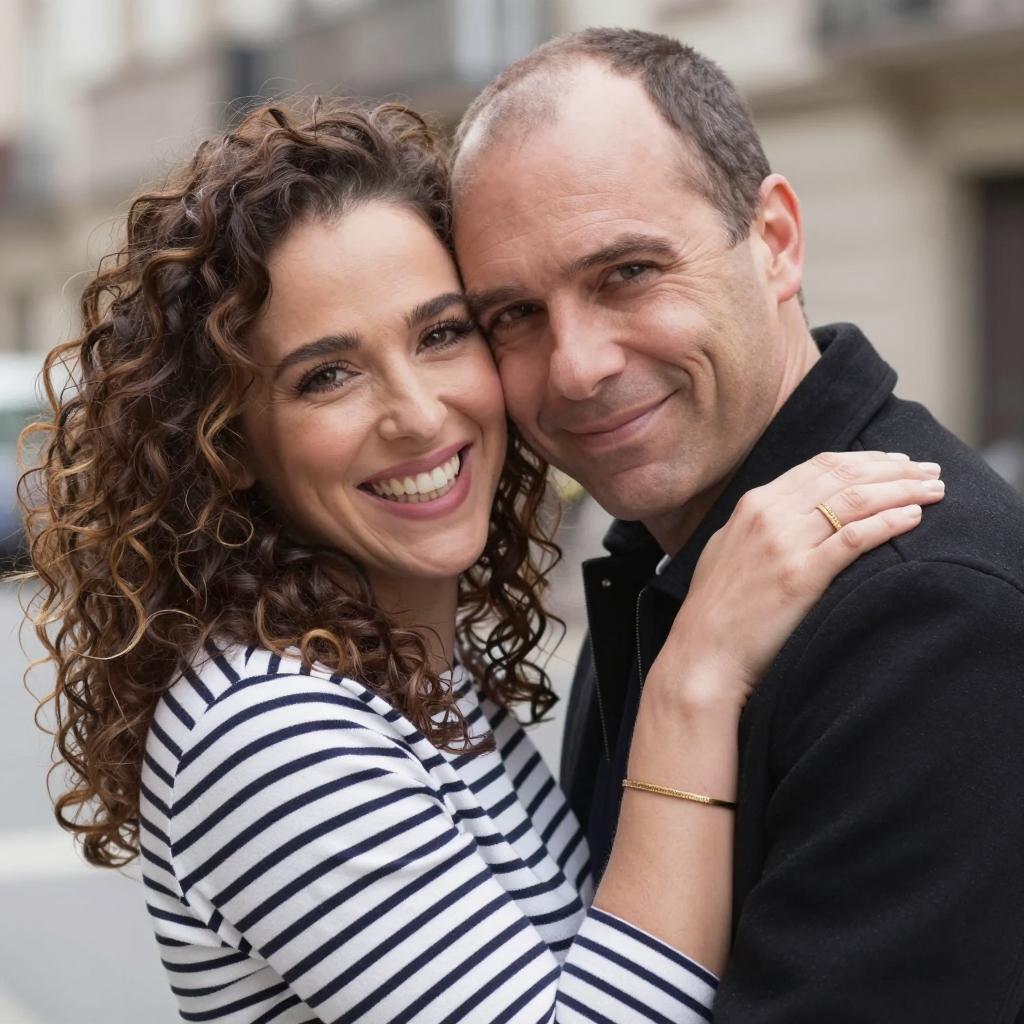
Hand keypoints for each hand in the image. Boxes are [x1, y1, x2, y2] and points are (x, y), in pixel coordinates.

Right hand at [649, 451, 944, 713]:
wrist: (702, 654)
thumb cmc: (716, 610)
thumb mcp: (728, 549)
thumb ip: (757, 525)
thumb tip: (790, 511)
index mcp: (753, 504)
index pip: (820, 465)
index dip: (865, 458)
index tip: (896, 460)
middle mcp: (768, 515)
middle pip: (844, 475)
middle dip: (894, 468)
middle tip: (929, 469)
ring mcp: (784, 544)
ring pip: (855, 500)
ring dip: (902, 490)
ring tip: (934, 489)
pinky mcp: (800, 577)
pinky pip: (853, 538)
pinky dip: (887, 523)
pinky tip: (913, 518)